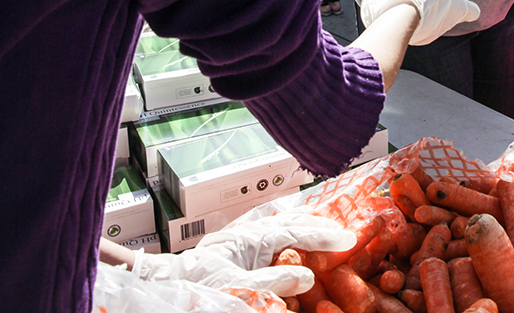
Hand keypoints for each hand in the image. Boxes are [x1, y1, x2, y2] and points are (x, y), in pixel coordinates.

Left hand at [131, 213, 355, 294]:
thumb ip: (272, 283)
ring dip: (305, 228)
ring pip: (282, 227)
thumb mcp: (237, 290)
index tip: (347, 238)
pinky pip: (272, 238)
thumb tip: (308, 279)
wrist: (166, 286)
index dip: (324, 236)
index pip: (296, 232)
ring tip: (326, 228)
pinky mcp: (239, 252)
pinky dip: (291, 236)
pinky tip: (297, 240)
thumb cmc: (196, 288)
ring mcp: (244, 242)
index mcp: (251, 238)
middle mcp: (249, 235)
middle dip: (318, 225)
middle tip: (344, 230)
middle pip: (292, 222)